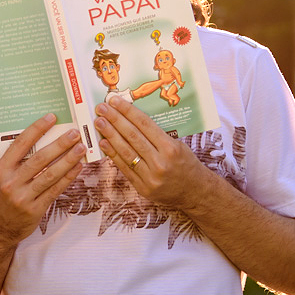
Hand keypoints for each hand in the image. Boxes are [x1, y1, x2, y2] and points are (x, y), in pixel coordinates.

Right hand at [0, 114, 85, 245]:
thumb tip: (43, 138)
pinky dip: (68, 177)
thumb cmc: (3, 196)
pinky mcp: (34, 209)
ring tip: (81, 147)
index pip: (20, 144)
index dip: (37, 129)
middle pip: (39, 158)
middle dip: (60, 144)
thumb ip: (16, 161)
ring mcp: (22, 197)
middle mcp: (10, 182)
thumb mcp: (1, 177)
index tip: (52, 117)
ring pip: (50, 174)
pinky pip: (55, 190)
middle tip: (75, 133)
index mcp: (0, 169)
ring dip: (68, 159)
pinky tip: (78, 166)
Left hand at [93, 97, 211, 208]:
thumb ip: (157, 136)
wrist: (194, 192)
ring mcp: (150, 177)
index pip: (145, 125)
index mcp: (171, 148)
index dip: (128, 111)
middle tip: (102, 108)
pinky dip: (113, 154)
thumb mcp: (178, 145)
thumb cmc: (186, 164)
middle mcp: (160, 162)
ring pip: (126, 151)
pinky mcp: (143, 188)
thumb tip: (132, 120)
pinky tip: (104, 143)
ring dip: (110, 135)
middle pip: (133, 136)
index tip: (115, 101)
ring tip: (99, 123)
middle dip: (115, 120)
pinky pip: (124, 168)